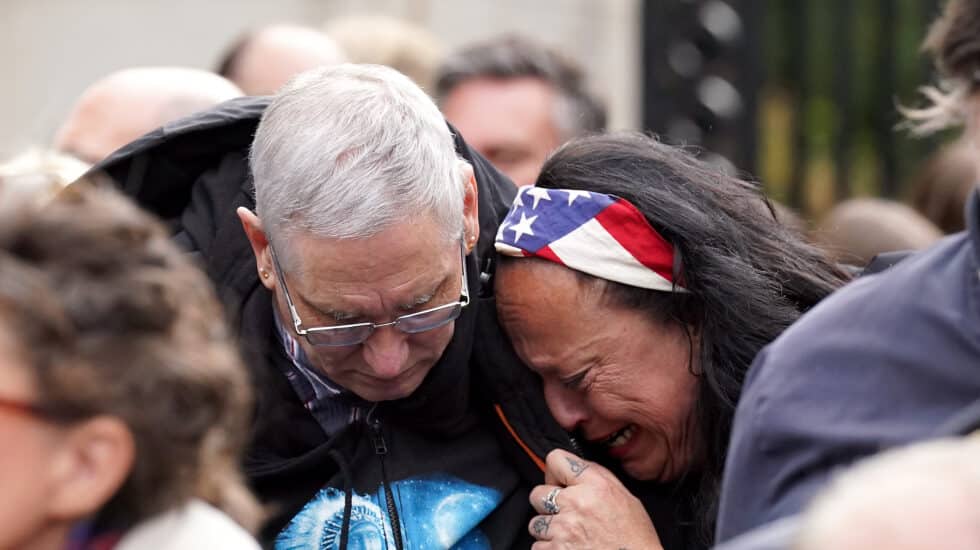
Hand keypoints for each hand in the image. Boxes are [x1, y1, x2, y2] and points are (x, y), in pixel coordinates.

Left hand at [527, 449, 663, 549]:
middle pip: (537, 493)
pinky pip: (537, 546)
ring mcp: (563, 529)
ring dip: (548, 531)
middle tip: (565, 515)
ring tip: (570, 536)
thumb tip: (575, 470)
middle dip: (547, 505)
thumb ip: (597, 479)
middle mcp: (576, 503)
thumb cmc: (635, 540)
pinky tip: (569, 549)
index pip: (555, 460)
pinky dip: (549, 549)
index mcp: (595, 485)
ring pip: (535, 523)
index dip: (554, 473)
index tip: (558, 483)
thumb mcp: (626, 499)